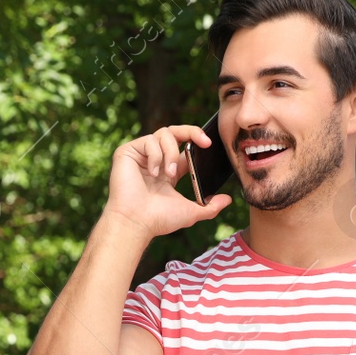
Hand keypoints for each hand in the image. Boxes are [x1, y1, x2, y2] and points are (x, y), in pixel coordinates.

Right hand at [104, 123, 231, 239]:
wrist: (136, 222)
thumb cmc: (158, 220)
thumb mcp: (191, 212)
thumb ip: (211, 207)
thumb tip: (229, 200)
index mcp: (168, 170)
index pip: (184, 146)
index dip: (196, 139)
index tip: (209, 144)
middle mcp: (154, 159)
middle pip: (174, 131)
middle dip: (191, 132)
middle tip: (204, 141)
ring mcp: (140, 155)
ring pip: (163, 134)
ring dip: (170, 153)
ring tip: (168, 174)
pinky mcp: (127, 152)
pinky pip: (148, 141)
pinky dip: (155, 156)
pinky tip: (152, 174)